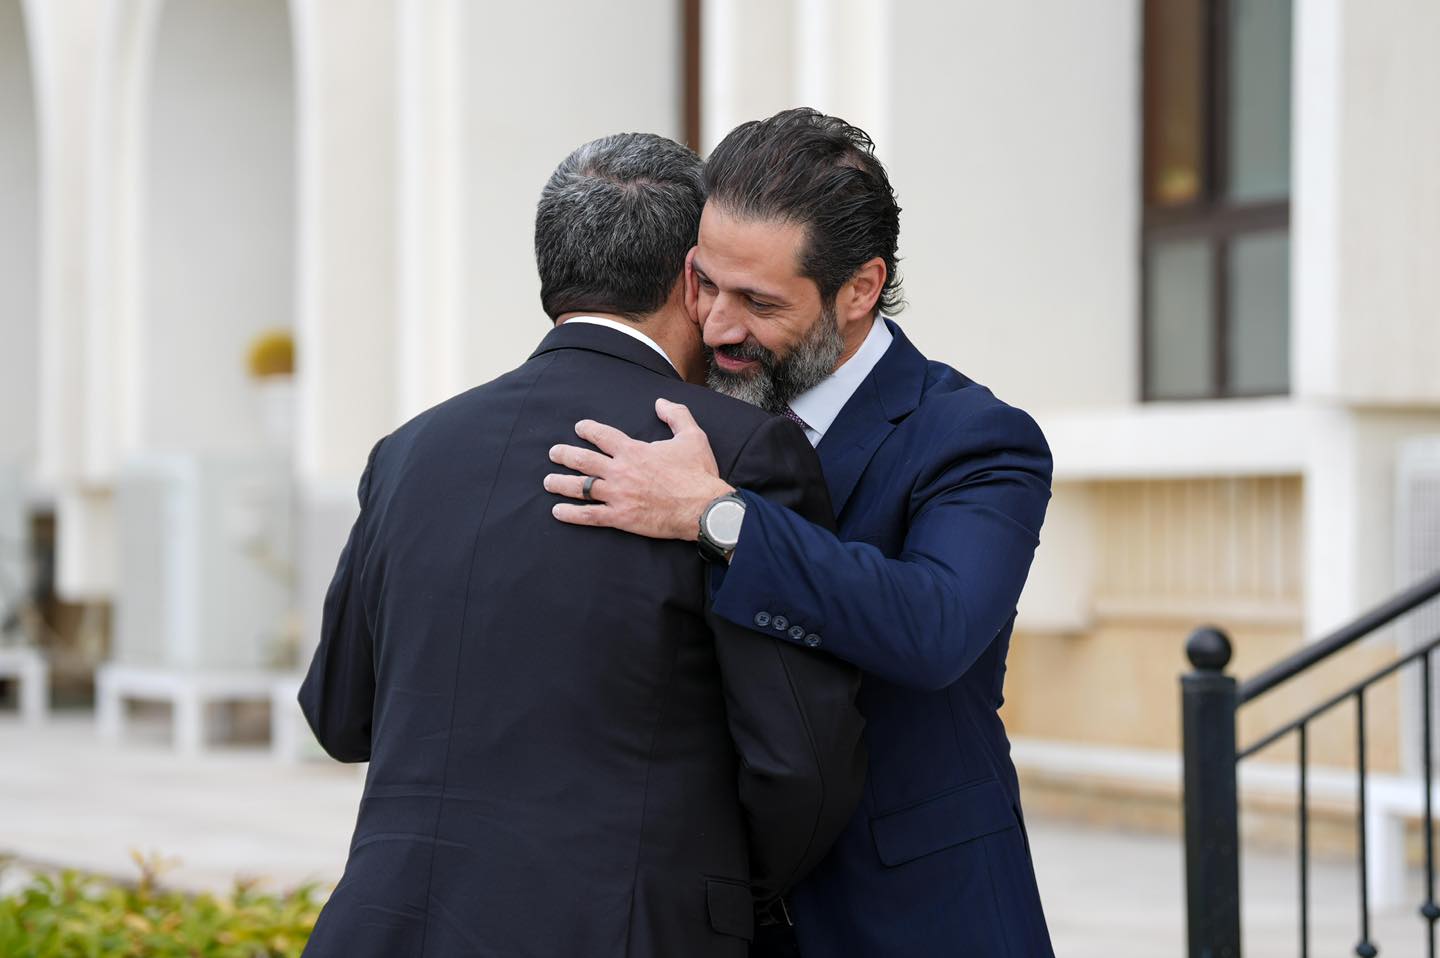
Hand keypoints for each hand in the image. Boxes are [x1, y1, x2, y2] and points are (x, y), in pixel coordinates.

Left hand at [545, 398, 734, 540]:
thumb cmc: (698, 473)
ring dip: (560, 483)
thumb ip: (675, 415)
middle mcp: (620, 471)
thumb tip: (660, 402)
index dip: (588, 430)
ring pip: (580, 487)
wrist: (703, 508)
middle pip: (583, 460)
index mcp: (634, 451)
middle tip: (554, 453)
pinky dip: (571, 514)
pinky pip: (589, 515)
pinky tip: (557, 511)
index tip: (579, 428)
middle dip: (564, 454)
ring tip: (548, 481)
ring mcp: (618, 495)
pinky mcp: (620, 517)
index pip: (603, 435)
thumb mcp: (692, 436)